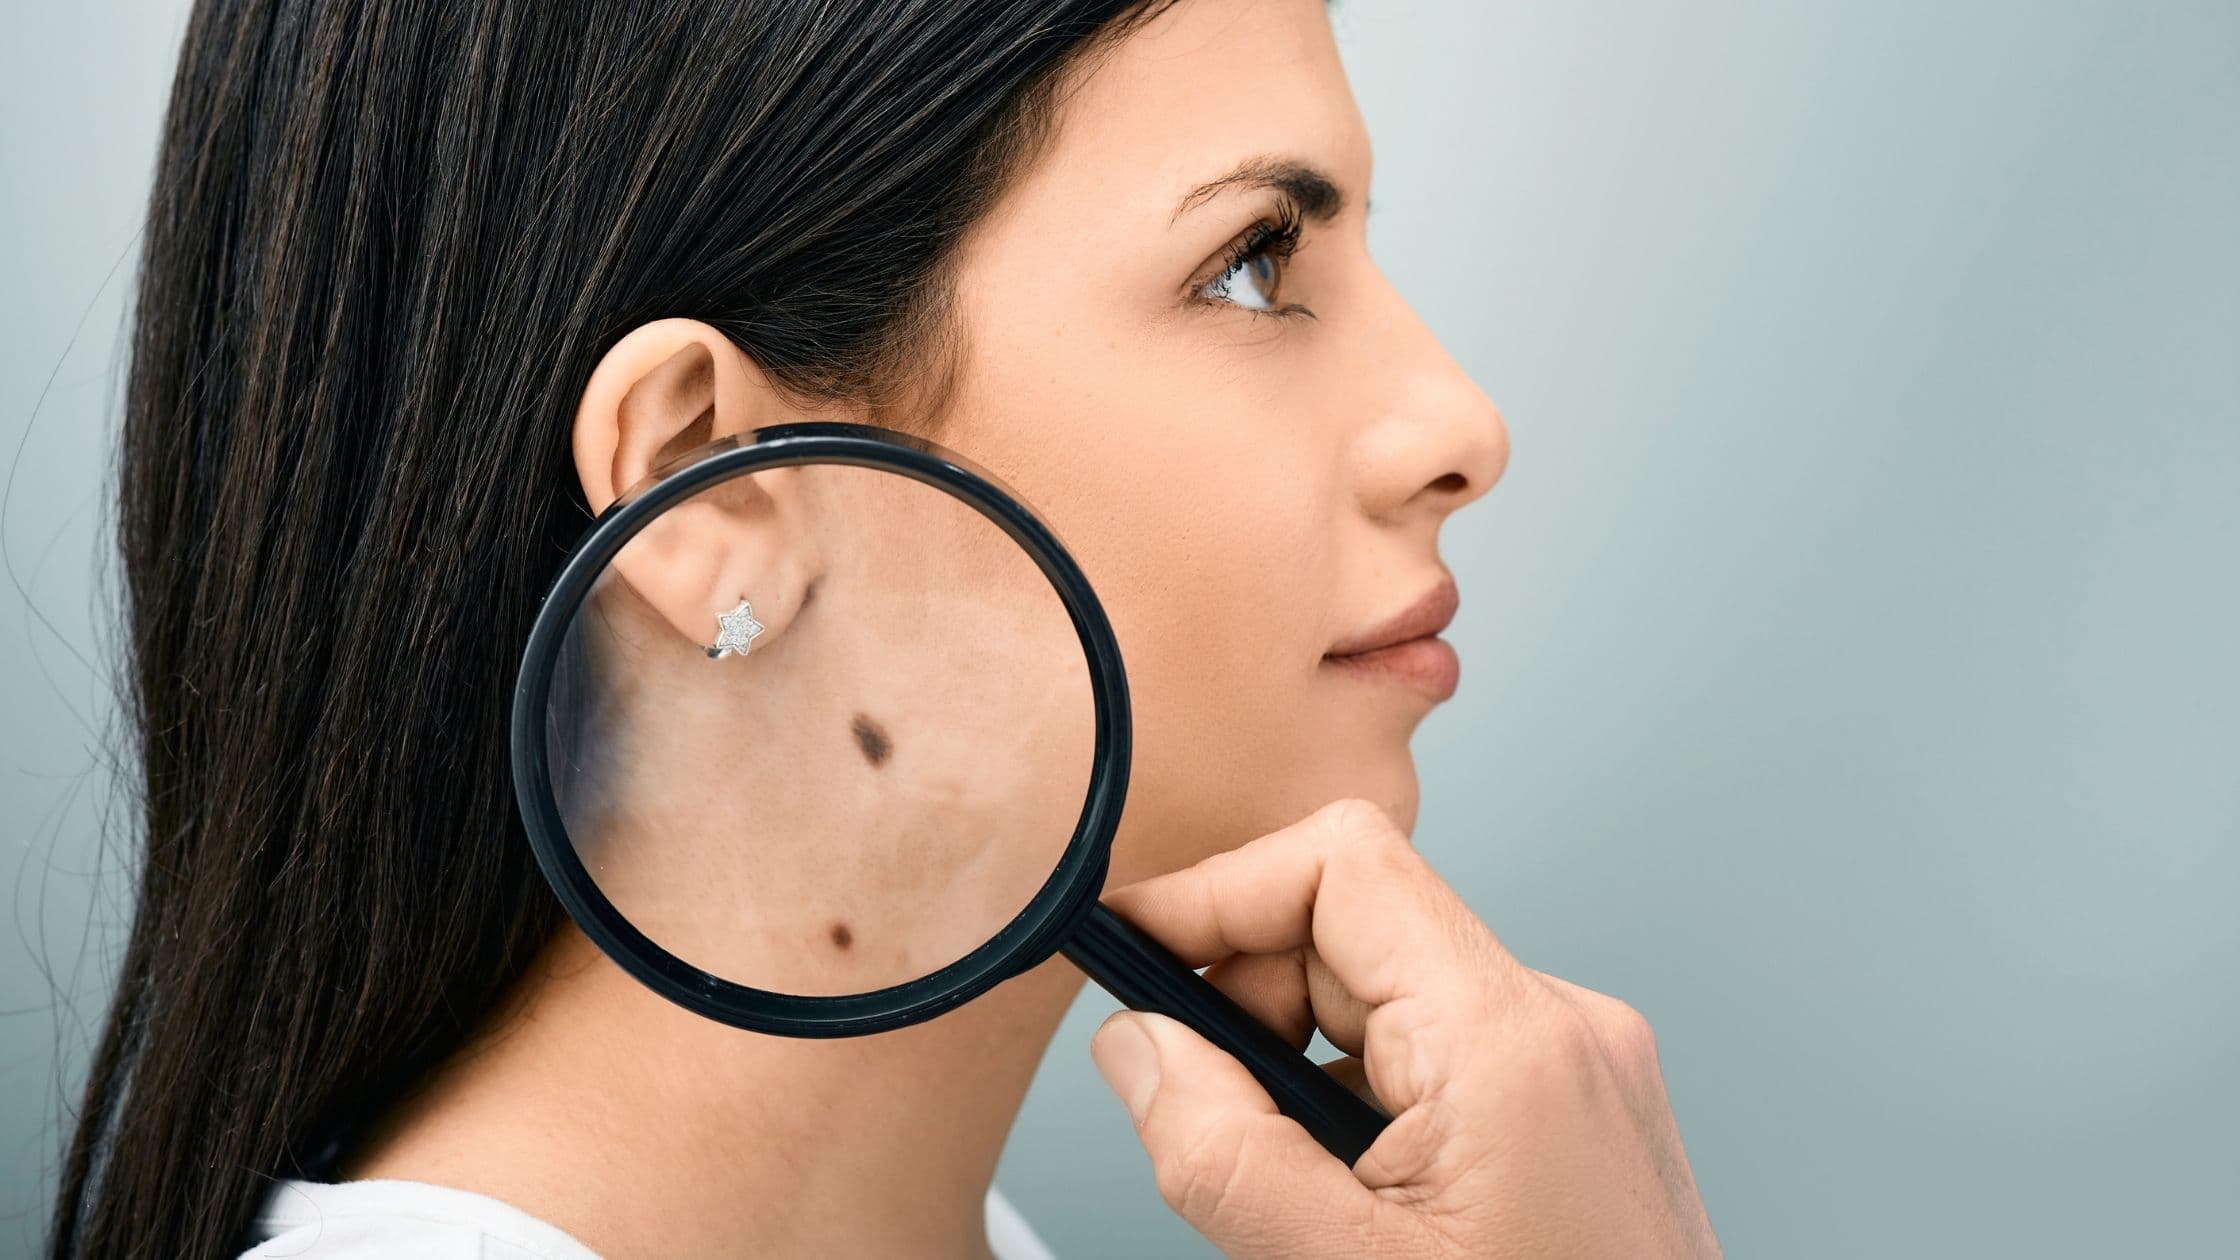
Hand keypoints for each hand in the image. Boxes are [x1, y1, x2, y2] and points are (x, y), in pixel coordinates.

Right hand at [1092, 798, 1719, 1258]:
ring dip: (1295, 1066)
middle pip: (1352, 931)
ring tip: (1288, 1192)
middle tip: (1193, 1112)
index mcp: (1510, 1044)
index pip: (1343, 863)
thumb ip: (1222, 1153)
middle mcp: (1562, 1029)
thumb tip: (1137, 1048)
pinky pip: (1432, 1059)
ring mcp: (1577, 1072)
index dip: (1217, 893)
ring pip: (1384, 1001)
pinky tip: (1351, 1204)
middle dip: (1245, 1005)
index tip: (1130, 950)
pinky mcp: (1574, 1114)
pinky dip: (1356, 1107)